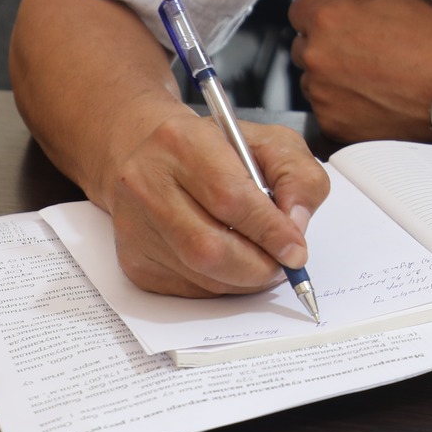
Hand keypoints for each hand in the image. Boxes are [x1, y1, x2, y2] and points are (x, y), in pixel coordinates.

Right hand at [102, 97, 331, 297]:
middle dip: (259, 266)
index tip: (296, 250)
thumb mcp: (271, 142)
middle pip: (209, 248)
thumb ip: (298, 177)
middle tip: (283, 265)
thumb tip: (296, 226)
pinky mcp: (134, 259)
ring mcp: (135, 225)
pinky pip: (188, 289)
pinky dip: (223, 284)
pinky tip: (233, 264)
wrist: (153, 154)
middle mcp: (147, 182)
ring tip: (263, 261)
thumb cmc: (216, 148)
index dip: (270, 231)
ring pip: (200, 275)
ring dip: (244, 279)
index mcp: (183, 141)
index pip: (230, 197)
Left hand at [289, 0, 431, 142]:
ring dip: (332, 79)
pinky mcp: (333, 124)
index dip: (321, 16)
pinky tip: (373, 100)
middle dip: (324, 48)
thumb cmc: (431, 37)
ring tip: (371, 79)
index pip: (299, 12)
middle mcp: (316, 56)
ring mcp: (322, 94)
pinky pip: (328, 110)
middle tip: (359, 53)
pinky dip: (344, 106)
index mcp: (326, 18)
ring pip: (313, 82)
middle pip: (302, 48)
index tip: (338, 25)